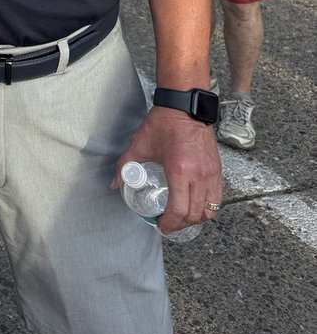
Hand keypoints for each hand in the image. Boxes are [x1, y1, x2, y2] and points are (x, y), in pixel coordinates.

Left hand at [111, 106, 222, 231]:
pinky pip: (217, 198)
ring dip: (196, 219)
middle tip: (169, 225)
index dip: (169, 224)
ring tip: (182, 218)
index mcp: (179, 170)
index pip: (178, 210)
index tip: (161, 226)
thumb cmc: (162, 124)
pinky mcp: (218, 170)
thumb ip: (124, 166)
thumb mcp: (139, 144)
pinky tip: (195, 206)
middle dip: (181, 225)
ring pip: (210, 210)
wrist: (185, 107)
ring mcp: (212, 173)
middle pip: (195, 215)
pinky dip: (207, 208)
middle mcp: (199, 175)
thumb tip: (115, 184)